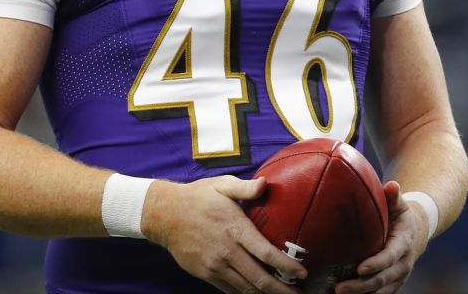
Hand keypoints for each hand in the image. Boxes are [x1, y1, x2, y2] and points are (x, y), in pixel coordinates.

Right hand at [143, 176, 306, 293]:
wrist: (165, 215)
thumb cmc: (197, 198)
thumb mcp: (221, 185)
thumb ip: (245, 187)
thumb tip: (266, 184)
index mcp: (234, 229)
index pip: (266, 253)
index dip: (286, 266)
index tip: (302, 273)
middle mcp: (226, 251)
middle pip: (259, 278)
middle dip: (282, 290)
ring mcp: (215, 266)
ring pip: (245, 288)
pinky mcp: (205, 274)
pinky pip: (230, 290)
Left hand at [334, 181, 427, 293]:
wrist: (416, 233)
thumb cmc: (400, 216)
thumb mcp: (399, 204)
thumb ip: (394, 196)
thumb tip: (392, 185)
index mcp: (404, 244)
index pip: (390, 257)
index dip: (376, 264)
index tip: (359, 268)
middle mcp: (403, 264)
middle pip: (383, 279)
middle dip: (361, 286)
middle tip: (338, 288)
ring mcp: (398, 277)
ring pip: (380, 291)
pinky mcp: (391, 284)